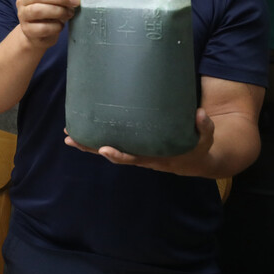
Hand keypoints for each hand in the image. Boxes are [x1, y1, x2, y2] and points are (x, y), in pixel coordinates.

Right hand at [16, 0, 78, 49]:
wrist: (38, 34)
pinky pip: (42, 27)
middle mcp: (22, 0)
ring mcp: (23, 15)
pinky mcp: (27, 30)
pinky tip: (60, 26)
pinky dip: (55, 26)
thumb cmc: (49, 12)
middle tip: (75, 0)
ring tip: (70, 14)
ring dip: (58, 11)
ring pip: (38, 10)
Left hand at [64, 108, 215, 176]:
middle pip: (111, 154)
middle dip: (89, 148)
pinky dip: (96, 138)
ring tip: (68, 135)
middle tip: (70, 139)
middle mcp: (140, 156)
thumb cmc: (197, 146)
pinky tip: (83, 128)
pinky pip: (112, 143)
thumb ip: (203, 127)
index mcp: (155, 157)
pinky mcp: (132, 145)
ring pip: (106, 149)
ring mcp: (134, 151)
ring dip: (87, 144)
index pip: (132, 158)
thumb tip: (200, 114)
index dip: (118, 155)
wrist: (195, 160)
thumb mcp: (205, 139)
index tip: (103, 149)